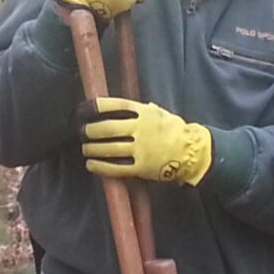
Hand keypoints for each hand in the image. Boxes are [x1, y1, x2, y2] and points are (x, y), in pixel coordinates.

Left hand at [79, 97, 213, 184]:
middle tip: (83, 132)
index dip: (97, 106)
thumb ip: (138, 110)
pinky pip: (115, 167)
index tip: (84, 108)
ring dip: (92, 148)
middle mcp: (141, 129)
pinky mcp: (141, 167)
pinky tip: (91, 165)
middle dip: (90, 130)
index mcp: (144, 112)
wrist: (191, 151)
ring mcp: (140, 149)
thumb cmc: (173, 130)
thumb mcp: (158, 112)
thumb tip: (115, 107)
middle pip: (106, 128)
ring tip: (85, 149)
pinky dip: (100, 166)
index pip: (115, 105)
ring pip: (108, 148)